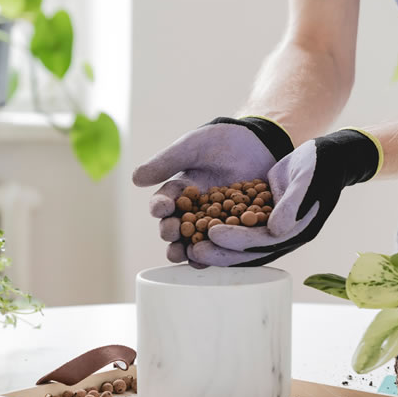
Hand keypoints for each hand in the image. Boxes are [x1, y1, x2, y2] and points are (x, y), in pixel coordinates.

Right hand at [132, 117, 292, 262]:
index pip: (165, 203)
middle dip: (172, 234)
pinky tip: (217, 256)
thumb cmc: (224, 140)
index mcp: (181, 192)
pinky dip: (221, 252)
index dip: (160, 208)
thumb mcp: (193, 146)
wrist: (262, 142)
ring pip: (200, 241)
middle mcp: (196, 211)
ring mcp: (218, 221)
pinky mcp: (240, 229)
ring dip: (191, 250)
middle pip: (179, 229)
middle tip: (171, 235)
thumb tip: (135, 179)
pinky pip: (228, 244)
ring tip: (187, 255)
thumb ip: (167, 161)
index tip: (160, 209)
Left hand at [190, 129, 381, 265]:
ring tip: (188, 246)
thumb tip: (276, 229)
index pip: (260, 241)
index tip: (212, 234)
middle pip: (246, 250)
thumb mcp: (307, 180)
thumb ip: (292, 203)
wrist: (327, 158)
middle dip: (219, 251)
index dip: (236, 240)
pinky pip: (237, 229)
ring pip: (238, 243)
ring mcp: (271, 229)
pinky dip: (219, 230)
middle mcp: (281, 236)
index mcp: (294, 231)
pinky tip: (197, 228)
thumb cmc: (319, 165)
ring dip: (215, 246)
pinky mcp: (261, 218)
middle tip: (191, 250)